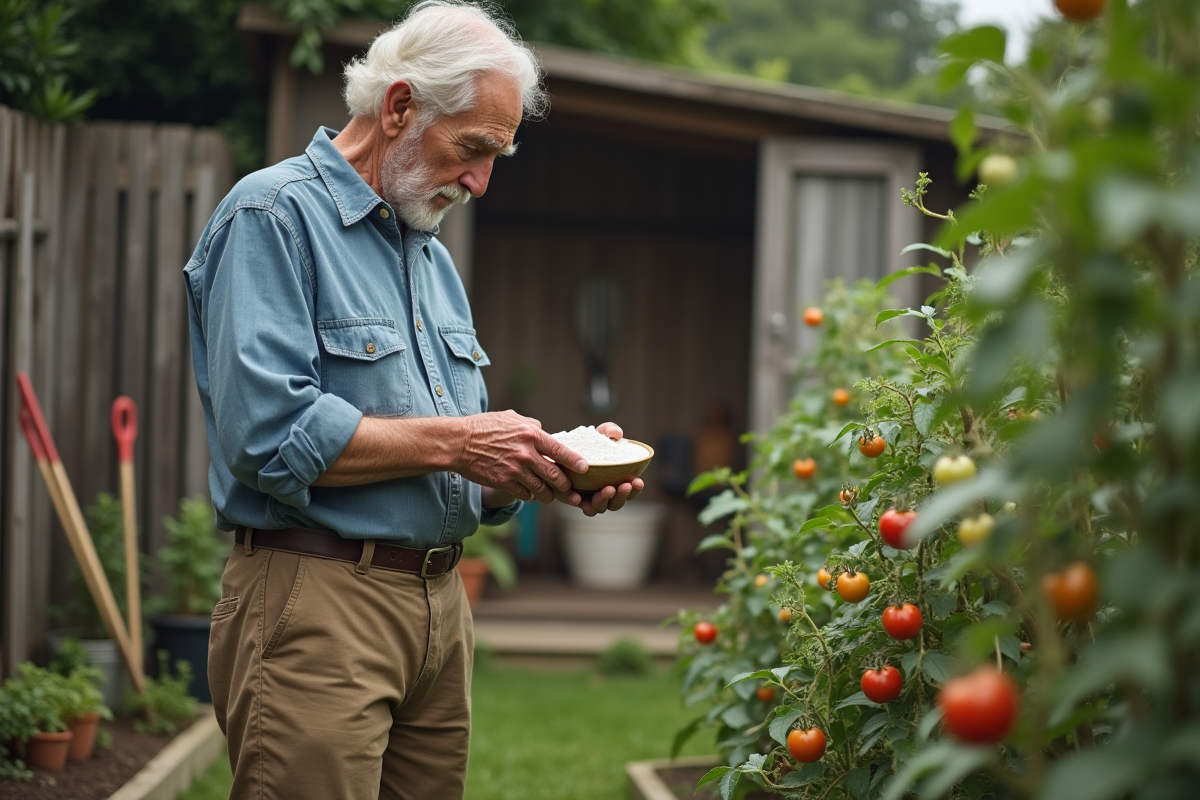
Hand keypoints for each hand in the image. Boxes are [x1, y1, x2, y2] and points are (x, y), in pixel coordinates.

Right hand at [459, 410, 585, 503]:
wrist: (459, 443)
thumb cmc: (484, 427)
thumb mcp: (510, 417)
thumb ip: (530, 424)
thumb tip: (544, 430)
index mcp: (530, 434)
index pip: (560, 450)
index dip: (575, 462)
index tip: (584, 468)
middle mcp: (526, 453)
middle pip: (555, 475)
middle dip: (565, 485)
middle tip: (568, 488)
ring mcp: (515, 470)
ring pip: (541, 489)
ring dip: (548, 495)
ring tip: (549, 495)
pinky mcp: (504, 482)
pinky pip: (525, 494)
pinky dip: (530, 496)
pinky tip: (530, 493)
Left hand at [553, 420, 643, 515]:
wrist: (562, 446)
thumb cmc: (588, 443)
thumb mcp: (600, 434)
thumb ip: (609, 430)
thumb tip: (616, 434)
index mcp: (615, 482)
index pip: (629, 491)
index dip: (635, 490)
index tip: (638, 481)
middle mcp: (602, 493)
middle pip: (616, 503)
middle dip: (622, 496)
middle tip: (624, 486)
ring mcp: (587, 497)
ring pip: (598, 507)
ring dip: (605, 500)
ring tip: (608, 489)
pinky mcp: (570, 497)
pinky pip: (575, 504)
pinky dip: (579, 503)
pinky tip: (579, 497)